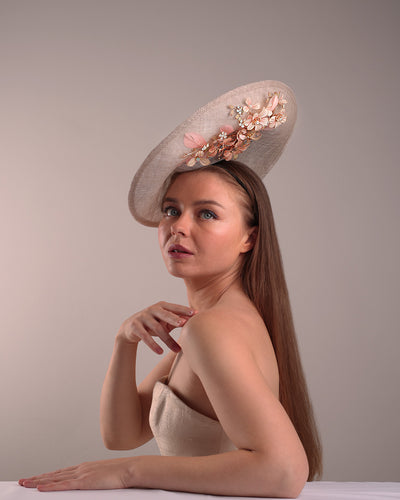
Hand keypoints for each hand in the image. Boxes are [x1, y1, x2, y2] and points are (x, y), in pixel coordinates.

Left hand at [19, 457, 133, 491]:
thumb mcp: (105, 477)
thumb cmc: (122, 474)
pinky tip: (40, 488)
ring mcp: (81, 474)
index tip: (36, 479)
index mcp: (85, 468)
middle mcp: (80, 469)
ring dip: (38, 481)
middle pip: (54, 475)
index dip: (47, 476)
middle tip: (22, 482)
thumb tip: (91, 486)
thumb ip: (95, 480)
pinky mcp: (84, 482)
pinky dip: (50, 487)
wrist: (131, 469)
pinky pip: (63, 485)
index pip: (61, 473)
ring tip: (25, 484)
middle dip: (37, 478)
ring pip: (54, 479)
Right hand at [117, 301, 195, 353]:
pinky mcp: (135, 327)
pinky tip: (160, 352)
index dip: (185, 310)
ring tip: (177, 350)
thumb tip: (194, 322)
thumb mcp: (164, 321)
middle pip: (165, 314)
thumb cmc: (153, 324)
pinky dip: (153, 345)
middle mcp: (152, 310)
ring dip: (168, 340)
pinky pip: (145, 336)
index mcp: (162, 306)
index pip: (175, 307)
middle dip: (175, 318)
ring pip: (157, 328)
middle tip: (184, 323)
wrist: (130, 328)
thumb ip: (177, 320)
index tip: (196, 313)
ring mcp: (143, 317)